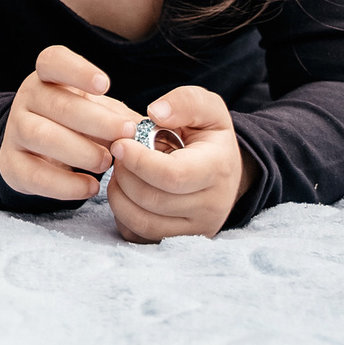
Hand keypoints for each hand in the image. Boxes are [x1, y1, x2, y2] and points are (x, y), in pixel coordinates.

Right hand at [0, 44, 142, 201]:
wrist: (38, 153)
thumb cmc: (78, 127)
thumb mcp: (98, 112)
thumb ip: (120, 117)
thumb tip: (150, 132)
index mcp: (47, 78)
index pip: (52, 61)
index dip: (78, 70)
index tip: (104, 85)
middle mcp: (27, 99)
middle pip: (56, 103)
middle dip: (95, 121)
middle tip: (125, 135)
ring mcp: (15, 131)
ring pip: (40, 136)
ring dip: (80, 150)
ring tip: (107, 163)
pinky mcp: (11, 164)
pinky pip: (34, 174)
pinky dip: (66, 184)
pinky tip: (91, 186)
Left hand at [106, 85, 254, 241]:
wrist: (225, 172)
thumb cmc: (209, 137)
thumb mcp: (207, 109)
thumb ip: (184, 102)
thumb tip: (156, 113)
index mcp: (217, 170)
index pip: (172, 175)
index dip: (138, 160)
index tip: (120, 143)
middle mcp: (211, 207)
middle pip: (151, 199)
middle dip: (124, 174)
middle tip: (118, 155)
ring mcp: (195, 230)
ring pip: (141, 221)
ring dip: (118, 194)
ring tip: (121, 172)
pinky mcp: (178, 242)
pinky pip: (138, 235)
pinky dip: (122, 214)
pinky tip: (127, 193)